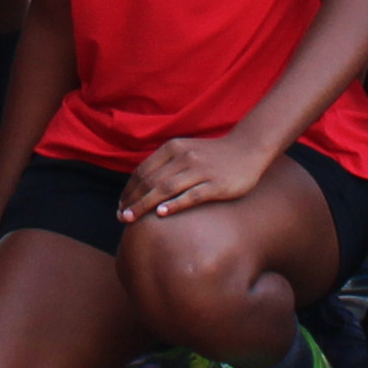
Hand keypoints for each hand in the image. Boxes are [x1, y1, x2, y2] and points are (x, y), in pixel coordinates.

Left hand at [120, 129, 276, 220]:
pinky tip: (161, 214)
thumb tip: (142, 186)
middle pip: (151, 181)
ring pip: (166, 188)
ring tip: (132, 219)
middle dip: (133, 200)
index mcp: (173, 148)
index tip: (120, 206)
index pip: (143, 171)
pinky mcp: (216, 184)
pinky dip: (175, 204)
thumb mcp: (185, 151)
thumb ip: (166, 164)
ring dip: (145, 205)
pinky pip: (192, 195)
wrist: (247, 149)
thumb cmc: (212, 155)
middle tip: (121, 218)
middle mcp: (184, 157)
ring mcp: (200, 170)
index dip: (129, 190)